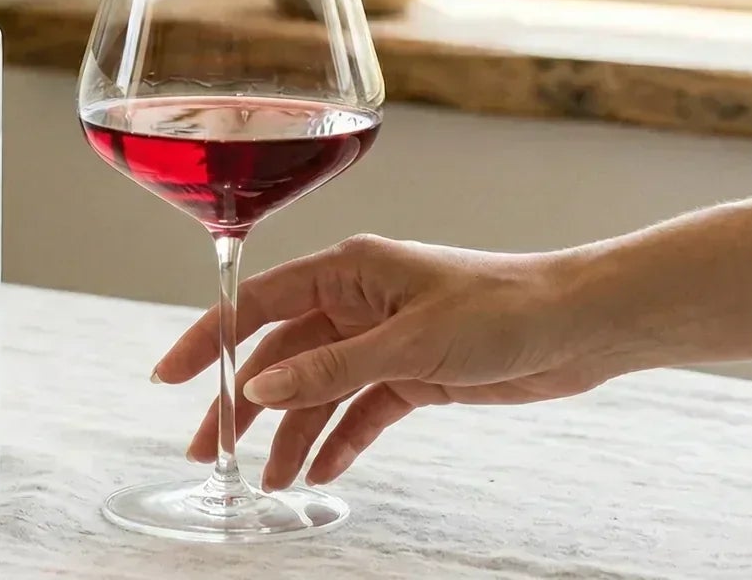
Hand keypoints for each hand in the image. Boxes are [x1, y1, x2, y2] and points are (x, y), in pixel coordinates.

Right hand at [153, 234, 624, 491]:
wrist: (583, 324)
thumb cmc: (505, 308)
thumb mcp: (409, 342)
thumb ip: (329, 368)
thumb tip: (258, 392)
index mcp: (347, 269)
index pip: (256, 304)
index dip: (208, 340)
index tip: (168, 376)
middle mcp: (356, 299)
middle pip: (279, 356)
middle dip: (241, 404)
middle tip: (206, 449)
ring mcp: (382, 337)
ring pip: (317, 390)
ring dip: (291, 434)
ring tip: (267, 482)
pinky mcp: (413, 373)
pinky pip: (359, 410)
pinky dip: (339, 440)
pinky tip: (318, 472)